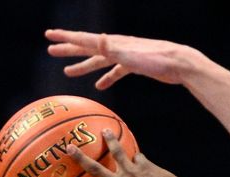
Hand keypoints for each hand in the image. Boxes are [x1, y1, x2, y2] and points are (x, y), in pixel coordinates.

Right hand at [46, 29, 198, 89]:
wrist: (180, 64)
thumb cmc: (158, 60)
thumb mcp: (132, 55)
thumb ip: (114, 48)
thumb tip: (98, 38)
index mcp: (113, 43)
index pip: (84, 39)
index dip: (65, 38)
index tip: (48, 36)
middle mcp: (117, 46)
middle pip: (88, 48)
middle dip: (69, 50)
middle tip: (50, 51)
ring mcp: (126, 55)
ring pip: (100, 60)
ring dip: (84, 66)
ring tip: (68, 72)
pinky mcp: (135, 65)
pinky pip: (116, 71)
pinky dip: (107, 77)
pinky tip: (100, 86)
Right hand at [57, 130, 186, 176]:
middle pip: (95, 168)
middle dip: (80, 157)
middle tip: (69, 147)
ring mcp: (131, 172)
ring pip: (117, 152)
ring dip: (110, 141)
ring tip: (105, 130)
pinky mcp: (145, 165)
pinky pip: (139, 158)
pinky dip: (138, 158)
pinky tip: (139, 157)